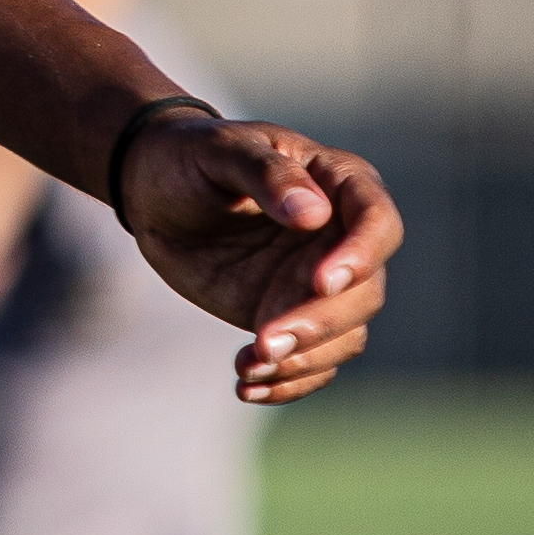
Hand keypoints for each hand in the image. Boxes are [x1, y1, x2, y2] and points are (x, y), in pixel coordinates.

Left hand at [115, 111, 402, 403]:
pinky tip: (246, 384)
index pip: (377, 223)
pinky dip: (287, 381)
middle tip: (265, 340)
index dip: (359, 256)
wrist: (156, 193)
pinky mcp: (292, 315)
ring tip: (249, 365)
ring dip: (303, 360)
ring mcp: (319, 282)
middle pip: (364, 293)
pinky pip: (312, 361)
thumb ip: (266, 175)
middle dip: (319, 322)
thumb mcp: (220, 151)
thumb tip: (313, 213)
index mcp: (340, 183)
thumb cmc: (191, 156)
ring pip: (344, 335)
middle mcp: (342, 238)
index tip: (320, 282)